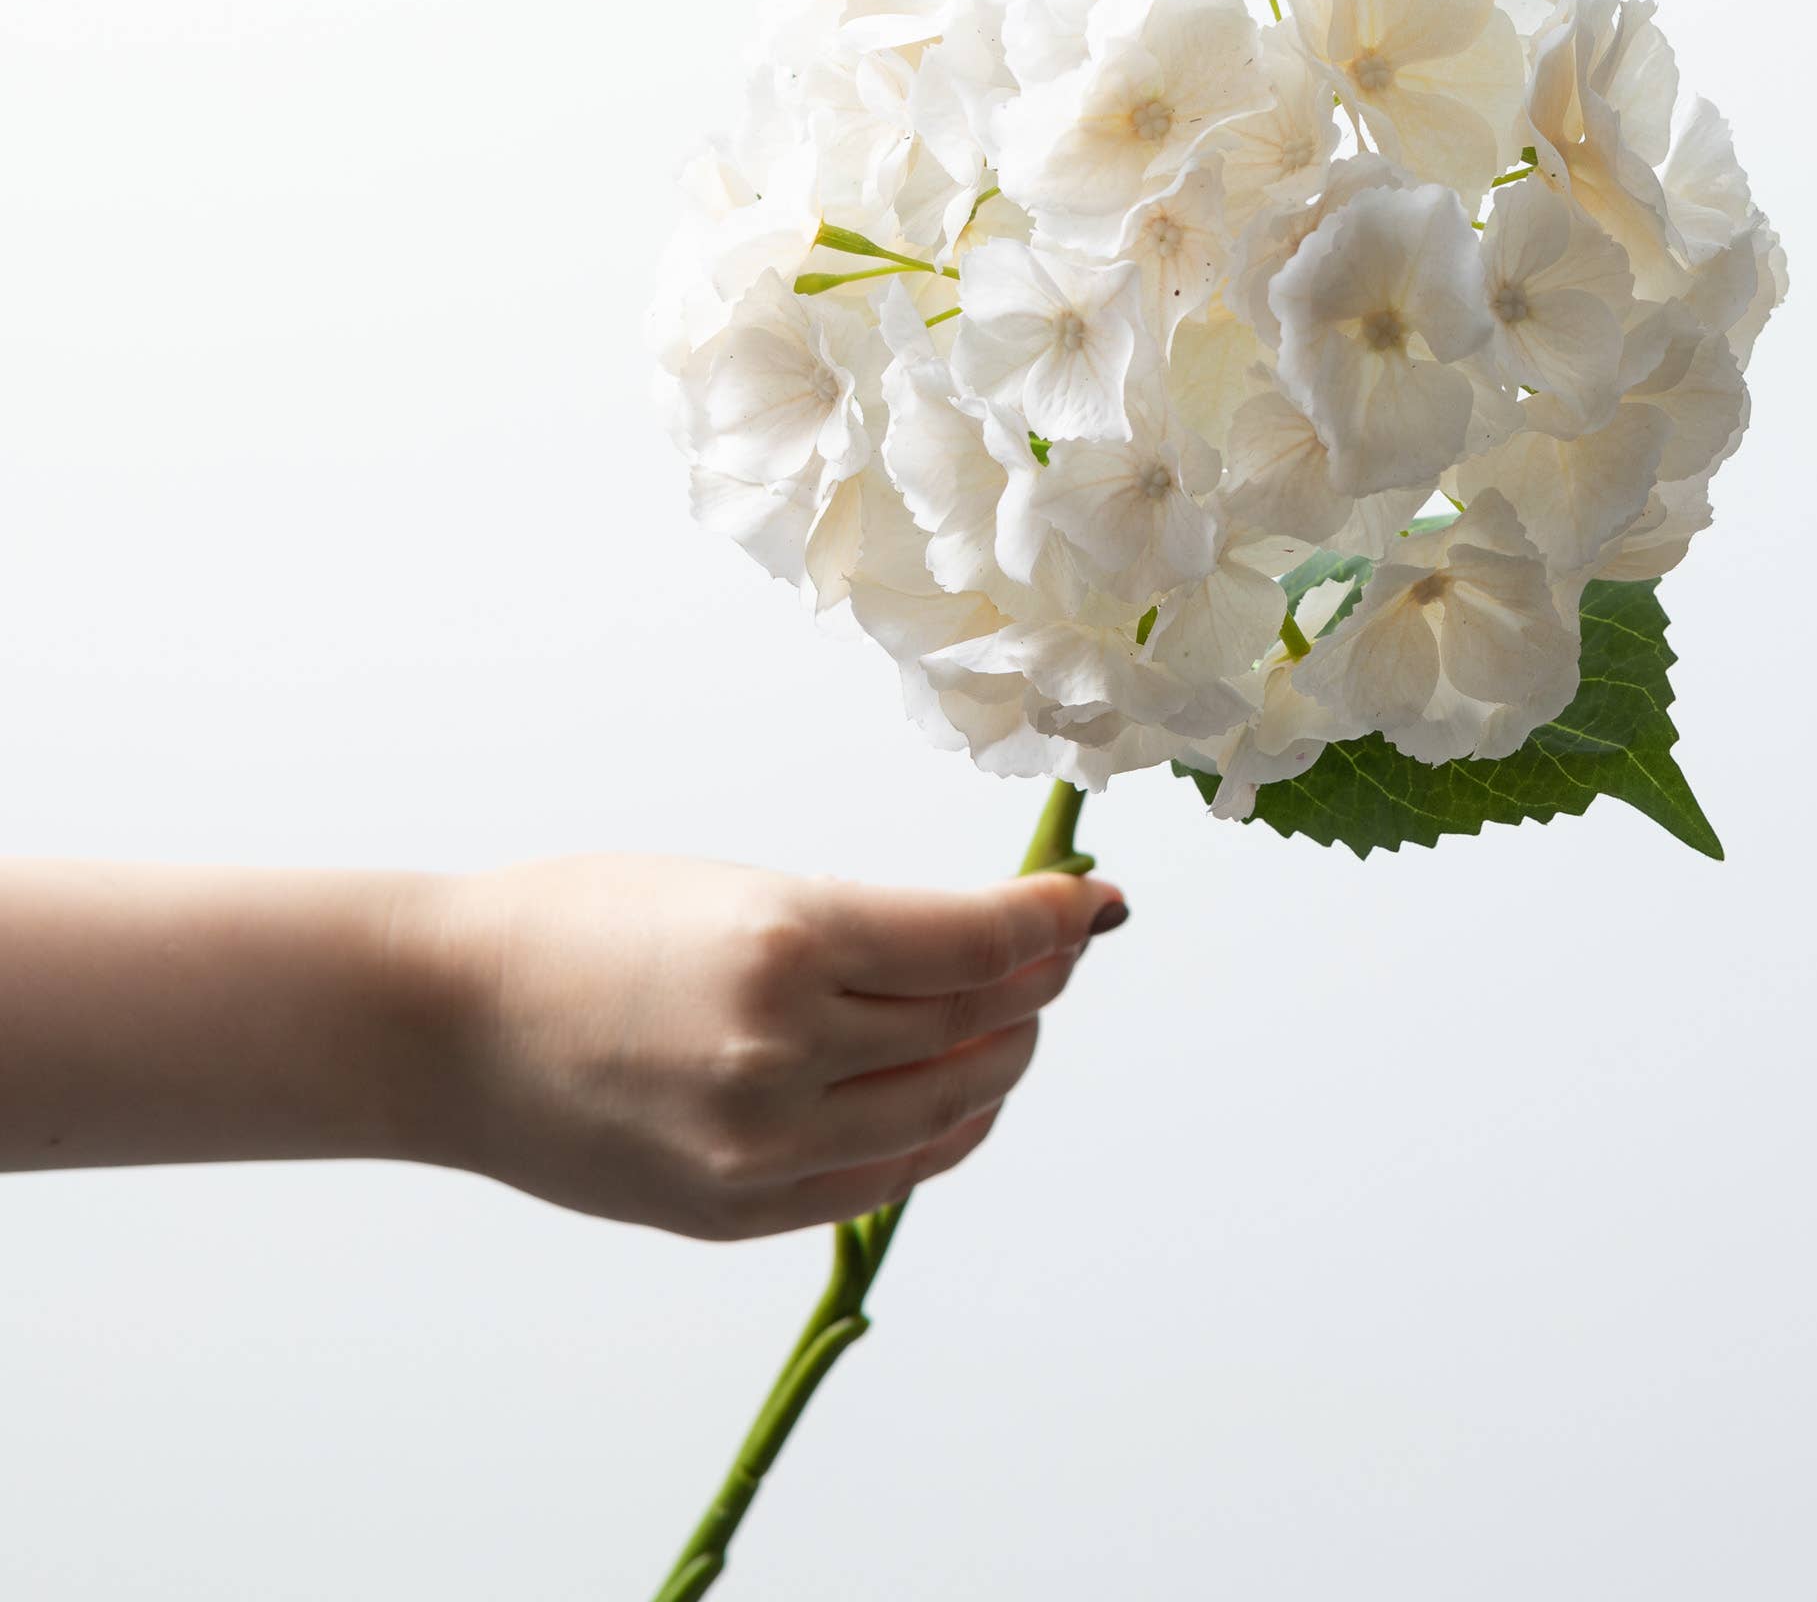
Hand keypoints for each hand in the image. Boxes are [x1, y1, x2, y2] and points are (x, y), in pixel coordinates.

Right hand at [407, 855, 1126, 1240]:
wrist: (444, 1022)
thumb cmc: (579, 925)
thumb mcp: (734, 888)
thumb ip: (863, 930)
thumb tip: (989, 944)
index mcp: (783, 944)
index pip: (975, 944)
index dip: (1049, 920)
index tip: (1089, 901)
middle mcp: (783, 1052)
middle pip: (975, 1029)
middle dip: (1037, 985)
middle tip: (1060, 951)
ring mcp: (761, 1146)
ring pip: (946, 1109)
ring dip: (1003, 1059)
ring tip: (1020, 1019)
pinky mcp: (738, 1210)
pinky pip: (887, 1177)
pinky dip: (943, 1134)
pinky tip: (963, 1097)